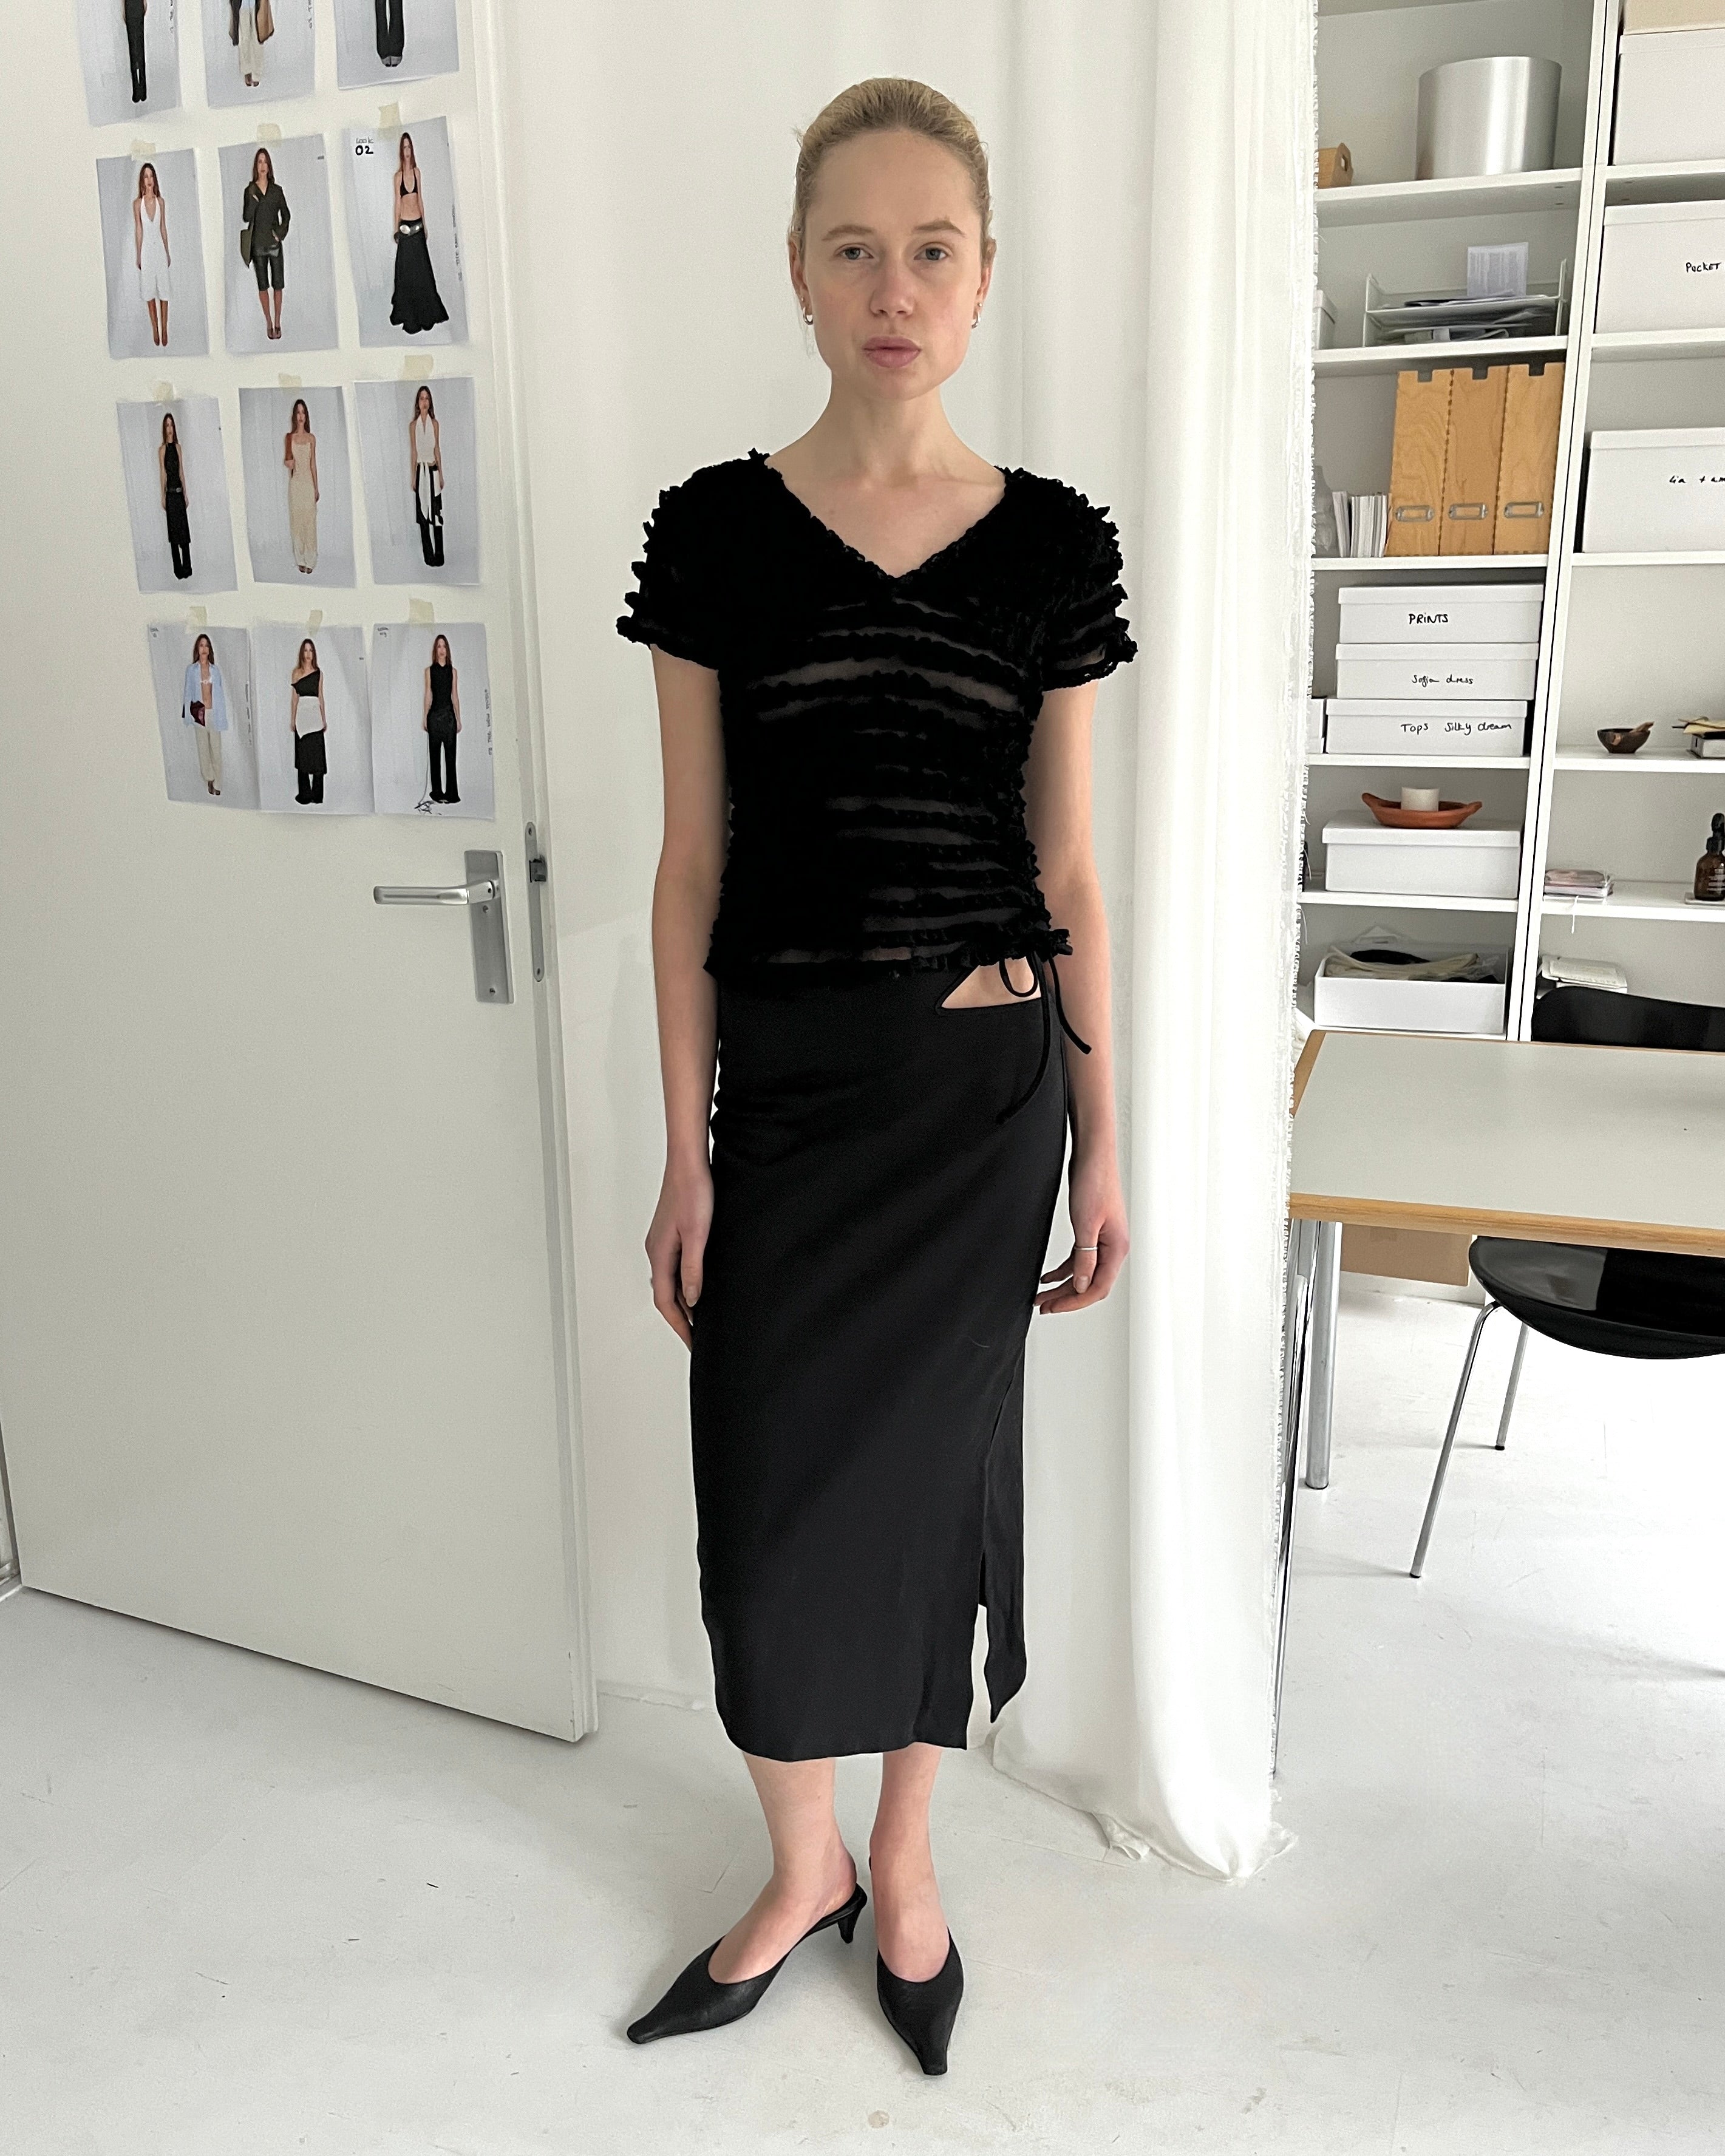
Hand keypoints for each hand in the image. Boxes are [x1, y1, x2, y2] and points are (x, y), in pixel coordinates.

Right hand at [646, 1159, 713, 1349]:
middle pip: (665, 1296)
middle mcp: (656, 1251)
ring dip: (681, 1302)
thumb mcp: (698, 1235)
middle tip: (697, 1338)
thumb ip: (693, 1269)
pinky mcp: (670, 1234)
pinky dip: (683, 1284)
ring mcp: (661, 1242)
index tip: (692, 1343)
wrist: (688, 1162)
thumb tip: (691, 1300)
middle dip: (680, 1319)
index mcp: (659, 1254)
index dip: (680, 1326)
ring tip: (699, 1319)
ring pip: (669, 1282)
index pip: (666, 1302)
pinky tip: (696, 1286)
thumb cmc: (693, 1192)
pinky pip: (673, 1268)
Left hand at [1036, 1148, 1127, 1314]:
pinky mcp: (1092, 1232)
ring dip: (1062, 1286)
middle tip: (1043, 1306)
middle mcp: (1112, 1247)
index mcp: (1117, 1248)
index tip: (1054, 1308)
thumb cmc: (1095, 1182)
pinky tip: (1048, 1277)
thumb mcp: (1086, 1224)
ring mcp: (1103, 1240)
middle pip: (1090, 1284)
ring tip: (1042, 1295)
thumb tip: (1082, 1285)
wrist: (1093, 1155)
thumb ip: (1085, 1258)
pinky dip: (1063, 1270)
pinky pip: (1079, 1259)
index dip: (1075, 1302)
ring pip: (1082, 1273)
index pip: (1098, 1287)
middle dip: (1066, 1298)